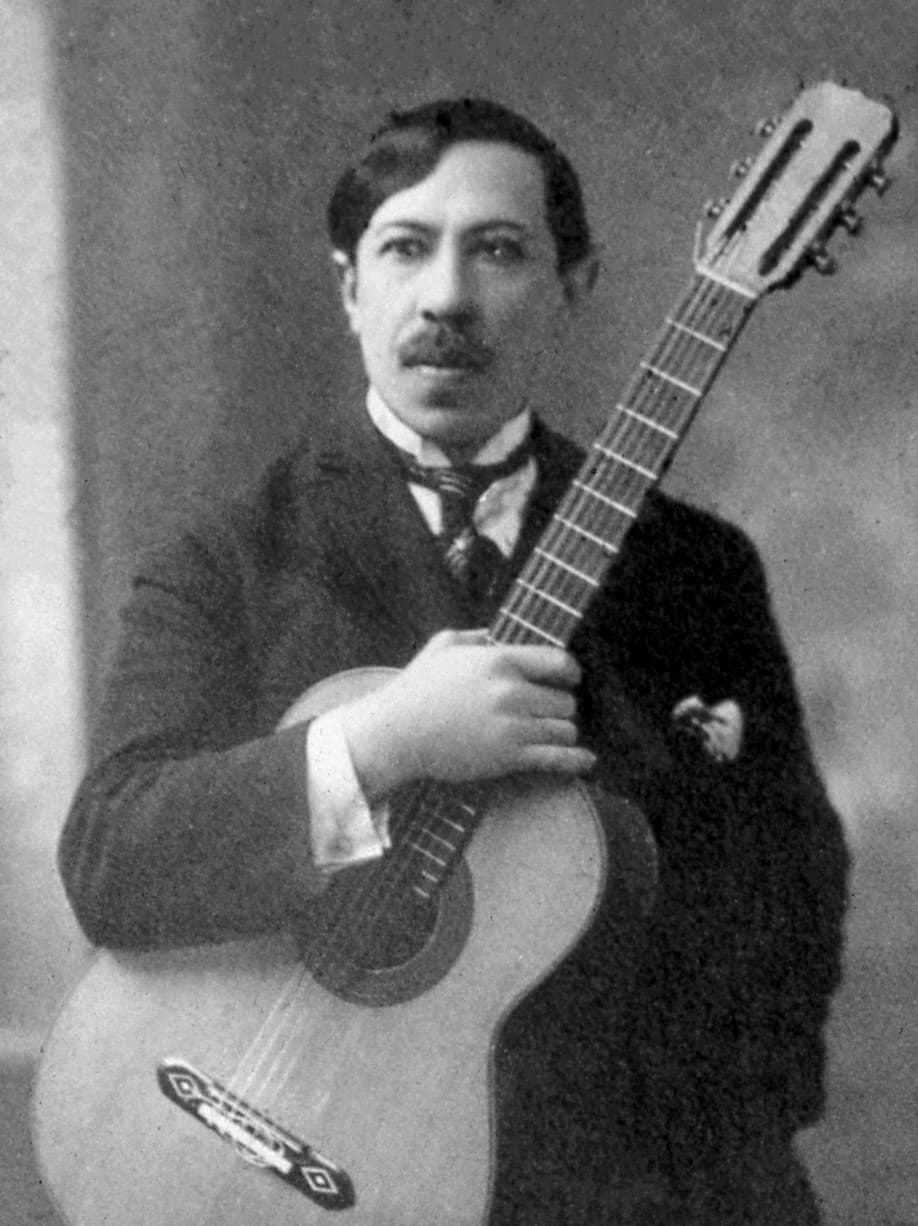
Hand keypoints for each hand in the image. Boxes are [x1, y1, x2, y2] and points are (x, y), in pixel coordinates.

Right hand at [338, 629, 595, 801]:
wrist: (397, 733)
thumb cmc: (418, 688)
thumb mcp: (444, 645)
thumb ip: (476, 636)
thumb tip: (497, 634)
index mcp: (499, 661)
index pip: (559, 663)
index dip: (570, 673)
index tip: (570, 679)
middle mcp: (511, 692)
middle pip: (565, 701)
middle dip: (560, 707)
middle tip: (551, 712)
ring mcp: (511, 726)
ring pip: (564, 729)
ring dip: (562, 732)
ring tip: (554, 733)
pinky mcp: (508, 757)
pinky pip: (556, 758)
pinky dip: (575, 760)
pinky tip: (586, 760)